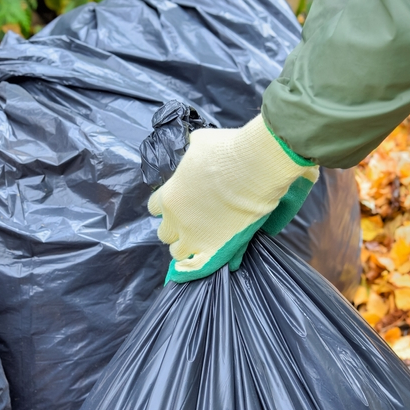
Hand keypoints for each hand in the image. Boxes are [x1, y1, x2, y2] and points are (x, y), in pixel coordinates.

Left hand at [148, 114, 318, 283]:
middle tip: (191, 219)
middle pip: (164, 233)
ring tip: (200, 238)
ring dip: (186, 246)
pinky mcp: (215, 249)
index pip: (154, 207)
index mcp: (169, 195)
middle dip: (175, 227)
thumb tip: (194, 151)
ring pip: (178, 252)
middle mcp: (176, 220)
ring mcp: (195, 237)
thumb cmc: (226, 150)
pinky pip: (198, 266)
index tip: (179, 200)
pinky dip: (199, 263)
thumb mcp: (199, 144)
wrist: (254, 166)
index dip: (166, 204)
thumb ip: (190, 154)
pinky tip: (206, 256)